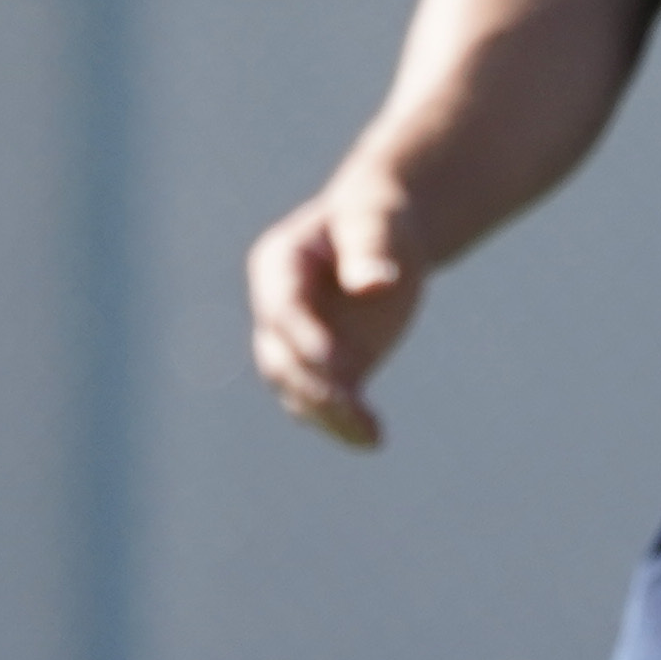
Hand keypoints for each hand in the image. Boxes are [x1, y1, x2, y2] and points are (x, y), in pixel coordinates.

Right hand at [243, 172, 423, 448]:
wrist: (382, 237)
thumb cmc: (376, 221)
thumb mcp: (375, 225)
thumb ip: (370, 251)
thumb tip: (375, 284)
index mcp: (278, 266)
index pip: (282, 310)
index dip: (303, 338)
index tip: (334, 364)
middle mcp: (278, 311)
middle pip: (280, 358)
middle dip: (311, 385)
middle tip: (349, 405)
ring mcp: (299, 344)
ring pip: (297, 391)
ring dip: (327, 415)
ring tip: (368, 434)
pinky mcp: (328, 368)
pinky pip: (326, 404)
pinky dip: (345, 424)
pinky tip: (373, 438)